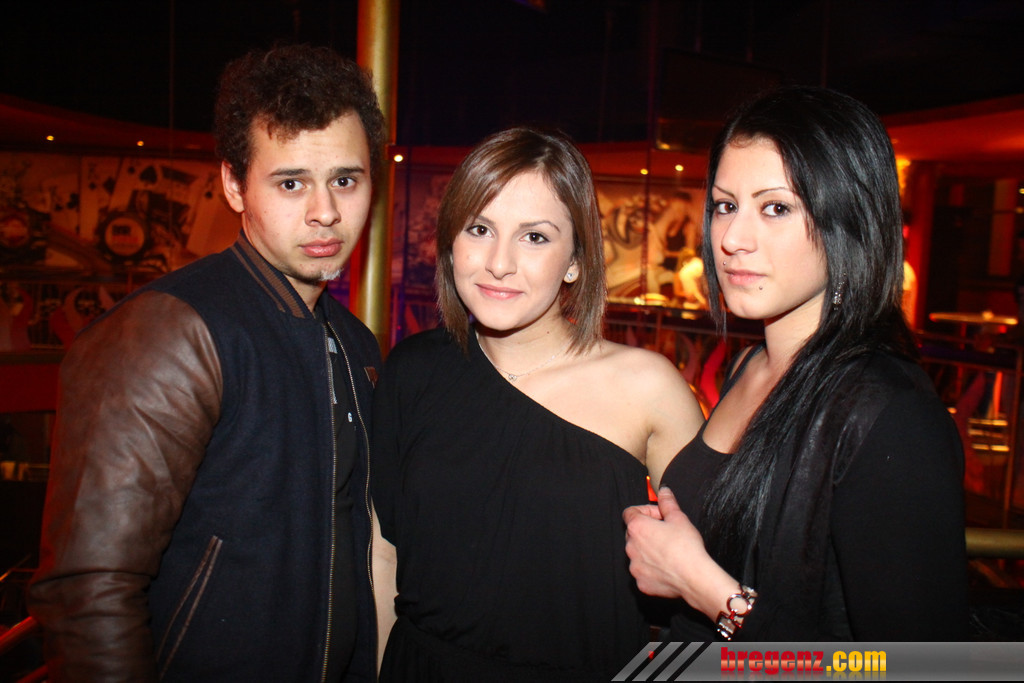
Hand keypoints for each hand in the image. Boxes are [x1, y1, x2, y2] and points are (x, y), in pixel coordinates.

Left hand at [623, 487, 740, 619]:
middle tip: (667, 532)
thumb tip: (664, 491)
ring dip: (648, 550)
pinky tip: (667, 567)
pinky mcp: (641, 582)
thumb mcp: (679, 518)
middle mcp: (631, 547)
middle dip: (648, 531)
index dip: (646, 511)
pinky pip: (643, 572)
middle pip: (634, 533)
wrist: (694, 577)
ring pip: (638, 554)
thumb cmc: (687, 547)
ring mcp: (634, 566)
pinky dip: (652, 569)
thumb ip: (667, 502)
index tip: (659, 515)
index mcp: (637, 528)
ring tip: (668, 551)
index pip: (630, 512)